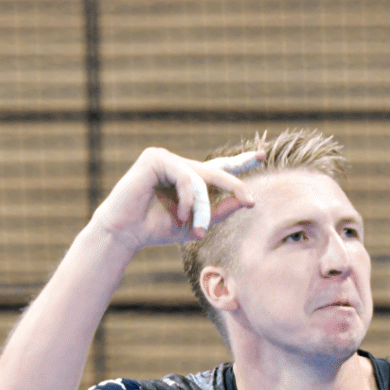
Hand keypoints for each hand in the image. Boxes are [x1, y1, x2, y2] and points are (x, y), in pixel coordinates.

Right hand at [92, 147, 264, 250]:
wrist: (126, 233)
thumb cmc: (158, 229)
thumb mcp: (198, 223)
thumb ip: (222, 211)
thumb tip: (248, 200)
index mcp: (190, 179)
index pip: (220, 167)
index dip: (242, 161)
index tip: (263, 156)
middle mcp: (180, 166)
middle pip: (218, 172)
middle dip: (235, 188)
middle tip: (251, 202)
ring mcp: (166, 159)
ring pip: (203, 177)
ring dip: (204, 207)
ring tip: (198, 229)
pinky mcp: (155, 158)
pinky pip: (186, 177)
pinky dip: (188, 199)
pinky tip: (181, 214)